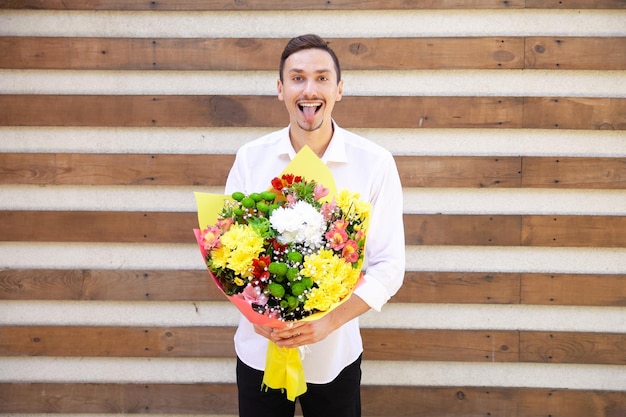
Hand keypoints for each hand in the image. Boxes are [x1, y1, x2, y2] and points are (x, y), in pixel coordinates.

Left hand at [253, 295, 370, 347]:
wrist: (333, 319)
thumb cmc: (321, 313)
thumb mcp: (309, 311)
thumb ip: (299, 315)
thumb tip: (286, 317)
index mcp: (306, 318)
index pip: (290, 324)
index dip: (281, 327)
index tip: (274, 328)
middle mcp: (308, 327)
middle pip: (290, 333)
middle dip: (280, 335)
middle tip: (273, 335)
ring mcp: (311, 335)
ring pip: (294, 340)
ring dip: (284, 342)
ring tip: (277, 342)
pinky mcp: (313, 340)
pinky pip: (300, 343)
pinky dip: (292, 345)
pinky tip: (287, 345)